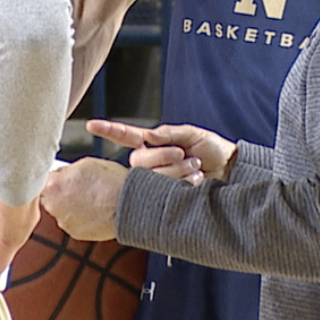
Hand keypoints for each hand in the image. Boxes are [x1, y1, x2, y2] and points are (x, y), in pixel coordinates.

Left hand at [40, 157, 126, 240]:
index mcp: (53, 185)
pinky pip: (72, 222)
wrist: (129, 204)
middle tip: (76, 187)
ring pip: (61, 211)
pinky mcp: (75, 233)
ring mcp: (64, 221)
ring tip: (89, 199)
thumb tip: (60, 173)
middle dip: (59, 192)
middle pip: (48, 197)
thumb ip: (65, 170)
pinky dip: (79, 217)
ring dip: (70, 205)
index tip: (57, 177)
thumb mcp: (84, 164)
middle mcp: (54, 206)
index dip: (52, 178)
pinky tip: (93, 209)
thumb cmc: (111, 182)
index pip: (41, 180)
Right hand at [88, 119, 236, 183]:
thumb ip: (169, 134)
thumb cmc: (211, 148)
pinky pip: (164, 190)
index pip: (125, 135)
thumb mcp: (192, 134)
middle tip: (185, 156)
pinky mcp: (166, 194)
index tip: (91, 126)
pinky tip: (195, 181)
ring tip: (196, 168)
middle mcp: (150, 160)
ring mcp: (157, 178)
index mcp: (153, 142)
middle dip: (163, 157)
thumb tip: (150, 136)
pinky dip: (183, 184)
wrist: (228, 171)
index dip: (108, 130)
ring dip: (176, 171)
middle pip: (138, 161)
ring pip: (150, 176)